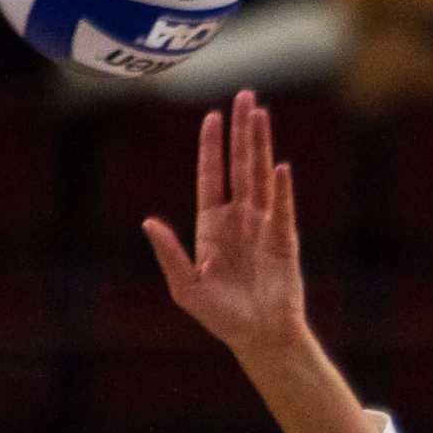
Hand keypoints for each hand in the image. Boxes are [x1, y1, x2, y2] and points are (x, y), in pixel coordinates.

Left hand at [142, 89, 308, 357]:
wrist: (258, 336)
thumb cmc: (221, 316)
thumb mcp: (186, 287)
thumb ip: (169, 254)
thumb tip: (148, 222)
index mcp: (212, 225)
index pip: (212, 175)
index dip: (212, 146)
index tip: (212, 116)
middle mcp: (238, 217)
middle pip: (240, 164)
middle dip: (241, 131)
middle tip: (245, 96)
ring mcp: (263, 224)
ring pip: (261, 175)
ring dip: (261, 145)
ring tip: (261, 113)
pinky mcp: (284, 238)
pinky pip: (282, 207)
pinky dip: (280, 188)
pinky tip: (278, 166)